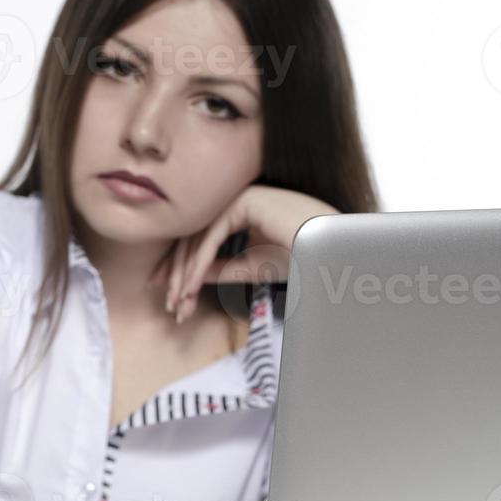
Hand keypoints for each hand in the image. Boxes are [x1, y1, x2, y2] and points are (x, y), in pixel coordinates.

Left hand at [150, 183, 339, 322]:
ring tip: (179, 302)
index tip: (172, 294)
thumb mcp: (253, 267)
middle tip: (170, 304)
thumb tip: (190, 277)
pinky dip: (198, 265)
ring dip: (186, 274)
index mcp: (243, 210)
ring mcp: (240, 196)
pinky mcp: (244, 202)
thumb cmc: (303, 258)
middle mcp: (238, 199)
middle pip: (195, 237)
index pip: (202, 238)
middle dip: (179, 274)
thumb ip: (221, 268)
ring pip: (198, 237)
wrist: (331, 252)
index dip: (183, 267)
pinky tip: (191, 287)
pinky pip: (211, 237)